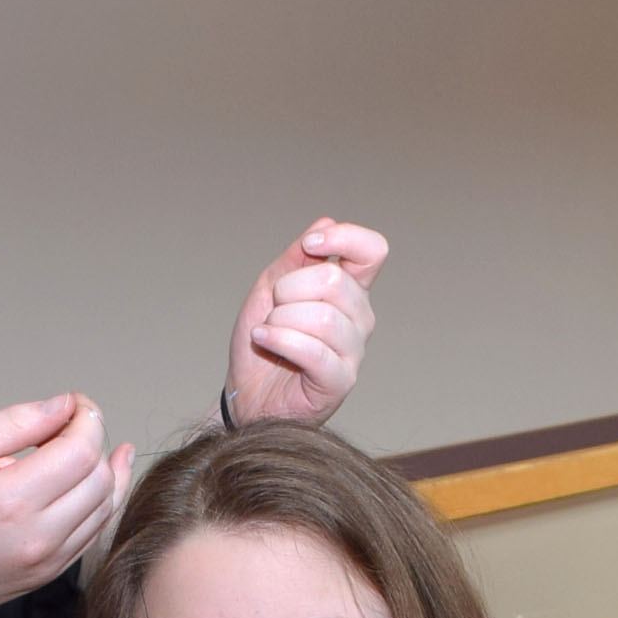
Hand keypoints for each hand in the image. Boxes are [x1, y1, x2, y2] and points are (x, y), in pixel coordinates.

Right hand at [0, 394, 135, 617]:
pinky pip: (93, 533)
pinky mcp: (48, 574)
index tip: (72, 404)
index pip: (82, 449)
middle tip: (65, 426)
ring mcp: (47, 561)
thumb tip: (63, 406)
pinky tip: (97, 479)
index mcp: (12, 500)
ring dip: (101, 470)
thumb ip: (13, 423)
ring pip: (105, 506)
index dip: (86, 417)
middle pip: (99, 477)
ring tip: (79, 448)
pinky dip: (99, 502)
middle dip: (93, 440)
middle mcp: (38, 536)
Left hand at [226, 220, 387, 428]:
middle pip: (334, 281)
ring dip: (281, 320)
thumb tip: (325, 223)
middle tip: (274, 308)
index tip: (310, 245)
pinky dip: (280, 340)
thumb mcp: (269, 290)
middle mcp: (359, 318)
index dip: (344, 238)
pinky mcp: (340, 381)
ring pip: (322, 317)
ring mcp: (353, 351)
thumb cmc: (263, 342)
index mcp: (349, 291)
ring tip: (267, 331)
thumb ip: (295, 258)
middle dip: (289, 289)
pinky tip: (264, 338)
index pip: (372, 251)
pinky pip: (314, 351)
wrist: (245, 395)